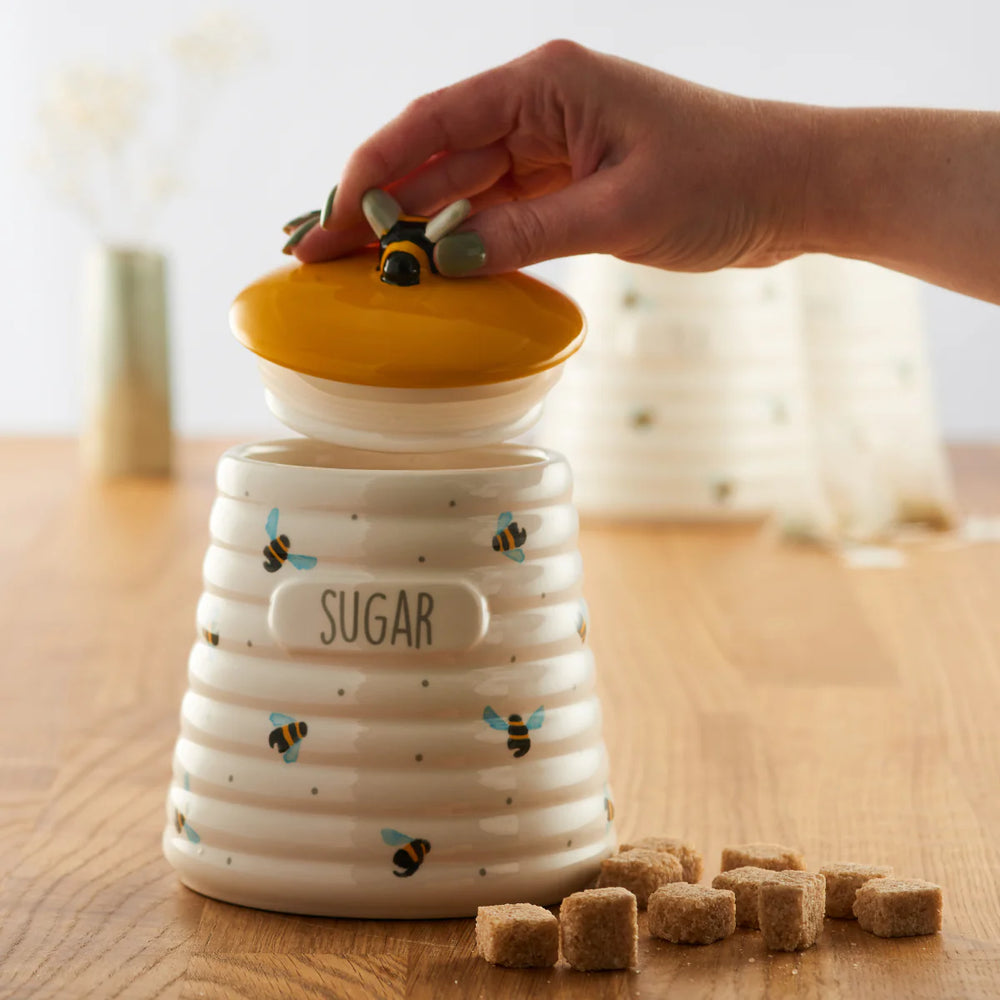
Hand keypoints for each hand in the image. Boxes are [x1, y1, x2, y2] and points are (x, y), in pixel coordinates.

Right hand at [294, 40, 813, 274]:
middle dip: (375, 206)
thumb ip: (526, 233)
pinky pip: (497, 211)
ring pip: (460, 186)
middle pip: (434, 156)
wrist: (790, 187)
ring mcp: (551, 145)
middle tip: (314, 255)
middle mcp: (538, 106)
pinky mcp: (568, 182)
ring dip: (410, 226)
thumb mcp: (620, 211)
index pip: (432, 124)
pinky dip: (460, 239)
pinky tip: (424, 266)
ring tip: (352, 267)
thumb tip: (442, 259)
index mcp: (544, 84)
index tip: (328, 223)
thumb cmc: (723, 179)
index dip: (370, 174)